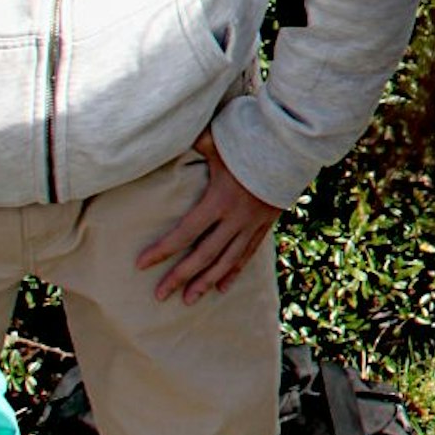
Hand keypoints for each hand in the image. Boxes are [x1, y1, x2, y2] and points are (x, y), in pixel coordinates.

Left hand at [136, 129, 280, 304]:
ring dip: (207, 282)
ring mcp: (252, 225)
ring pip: (227, 261)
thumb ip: (196, 142)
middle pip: (204, 254)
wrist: (293, 150)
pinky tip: (221, 288)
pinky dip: (233, 272)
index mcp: (219, 201)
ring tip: (188, 300)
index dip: (162, 250)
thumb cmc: (251, 144)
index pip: (185, 232)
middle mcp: (235, 218)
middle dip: (181, 276)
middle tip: (160, 295)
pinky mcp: (265, 225)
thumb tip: (170, 135)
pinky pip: (247, 254)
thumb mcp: (220, 141)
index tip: (141, 264)